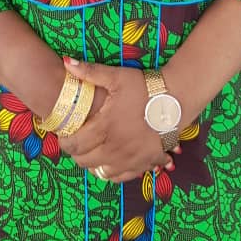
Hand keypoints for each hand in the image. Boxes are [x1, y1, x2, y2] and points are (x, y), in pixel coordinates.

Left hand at [58, 59, 175, 182]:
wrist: (175, 101)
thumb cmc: (144, 88)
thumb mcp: (116, 76)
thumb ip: (90, 72)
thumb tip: (65, 62)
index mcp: (104, 128)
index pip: (74, 145)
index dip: (65, 143)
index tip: (65, 135)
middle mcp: (114, 148)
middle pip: (84, 162)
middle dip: (77, 153)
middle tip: (79, 141)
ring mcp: (129, 159)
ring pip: (101, 173)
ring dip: (94, 163)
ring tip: (95, 150)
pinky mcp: (143, 164)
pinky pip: (121, 177)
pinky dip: (113, 172)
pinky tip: (112, 159)